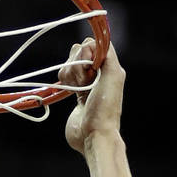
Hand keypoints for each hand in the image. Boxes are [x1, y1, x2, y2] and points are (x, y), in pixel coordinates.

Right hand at [59, 39, 124, 154]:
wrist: (93, 135)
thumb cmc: (105, 107)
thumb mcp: (113, 75)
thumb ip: (107, 53)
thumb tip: (95, 41)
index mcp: (109, 66)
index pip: (91, 44)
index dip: (86, 53)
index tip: (90, 68)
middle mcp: (98, 71)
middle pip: (78, 51)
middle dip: (77, 64)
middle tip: (86, 82)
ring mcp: (85, 82)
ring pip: (69, 63)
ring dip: (70, 74)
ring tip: (79, 90)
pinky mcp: (73, 92)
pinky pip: (64, 75)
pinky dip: (64, 80)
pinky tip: (71, 92)